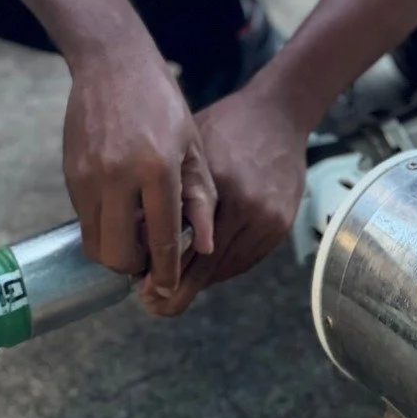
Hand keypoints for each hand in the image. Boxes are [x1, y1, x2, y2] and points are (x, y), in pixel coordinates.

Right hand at [63, 41, 215, 296]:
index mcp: (156, 168)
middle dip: (136, 266)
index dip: (167, 271)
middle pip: (119, 255)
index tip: (170, 289)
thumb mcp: (192, 144)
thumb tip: (206, 245)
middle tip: (151, 256)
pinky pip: (83, 219)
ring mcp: (88, 176)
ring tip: (136, 232)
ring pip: (95, 243)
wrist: (112, 63)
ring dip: (115, 249)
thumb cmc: (161, 101)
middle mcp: (117, 176)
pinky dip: (102, 225)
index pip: (161, 240)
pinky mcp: (70, 172)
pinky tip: (120, 207)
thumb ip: (200, 197)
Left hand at [141, 84, 306, 315]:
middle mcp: (245, 205)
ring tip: (172, 289)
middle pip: (207, 266)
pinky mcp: (282, 225)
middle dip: (178, 290)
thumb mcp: (193, 146)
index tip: (140, 289)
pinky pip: (246, 260)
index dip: (162, 270)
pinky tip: (203, 270)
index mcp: (219, 183)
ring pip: (226, 268)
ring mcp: (267, 218)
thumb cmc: (227, 124)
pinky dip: (223, 269)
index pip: (185, 242)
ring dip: (200, 281)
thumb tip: (134, 225)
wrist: (280, 113)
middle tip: (152, 303)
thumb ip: (173, 186)